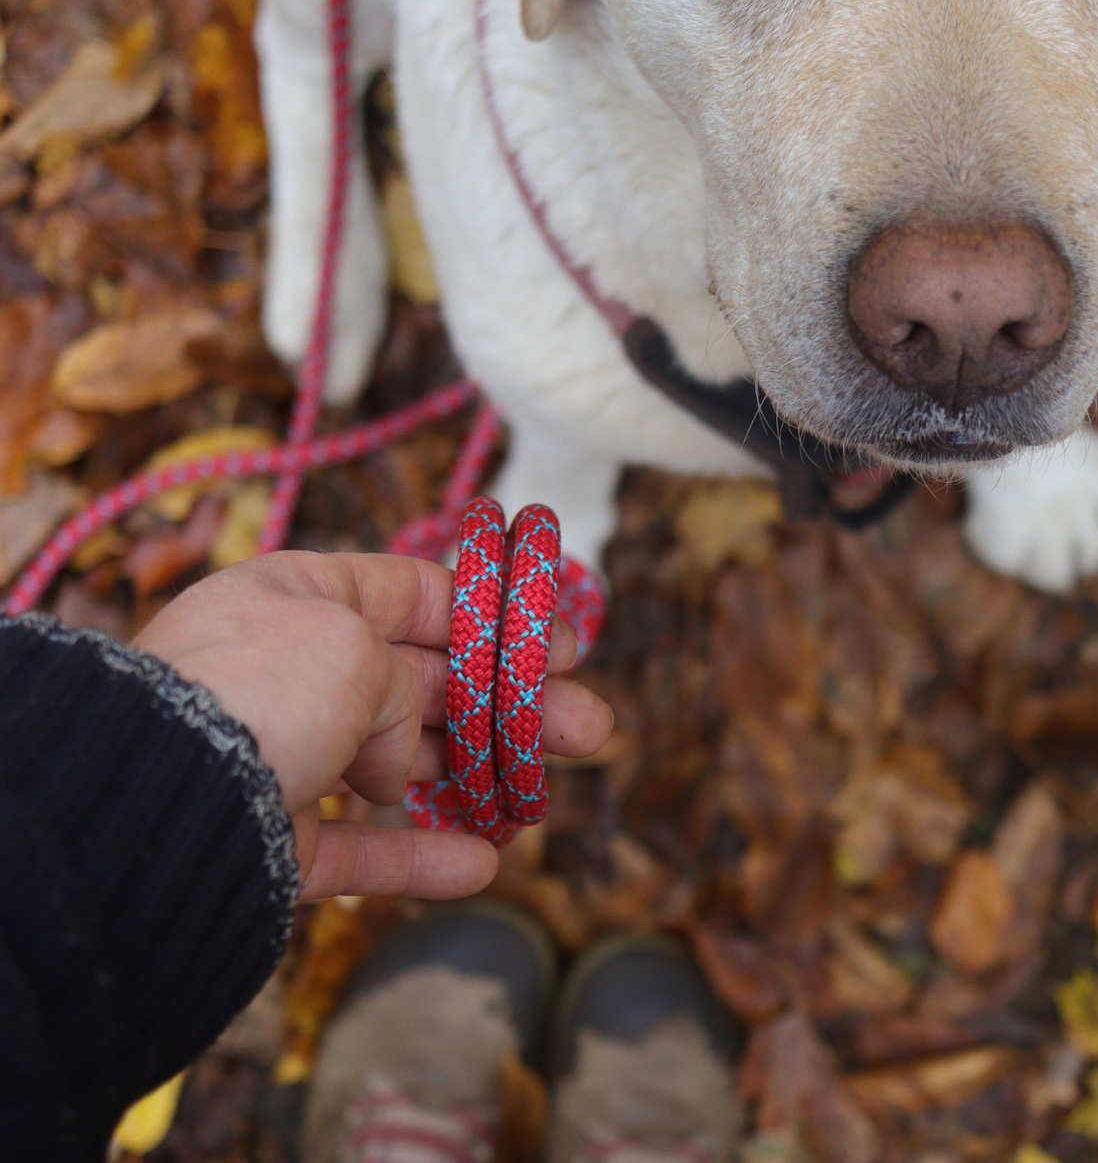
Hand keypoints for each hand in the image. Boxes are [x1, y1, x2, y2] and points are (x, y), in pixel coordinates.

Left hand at [134, 551, 612, 901]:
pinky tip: (482, 864)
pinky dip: (418, 854)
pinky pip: (357, 846)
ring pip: (399, 766)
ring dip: (475, 777)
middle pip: (424, 684)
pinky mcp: (272, 840)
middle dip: (511, 704)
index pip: (415, 593)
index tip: (564, 647)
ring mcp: (281, 756)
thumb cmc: (256, 690)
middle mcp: (288, 669)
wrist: (151, 805)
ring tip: (543, 793)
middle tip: (587, 728)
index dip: (496, 619)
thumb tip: (394, 755)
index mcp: (296, 597)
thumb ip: (401, 686)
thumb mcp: (353, 647)